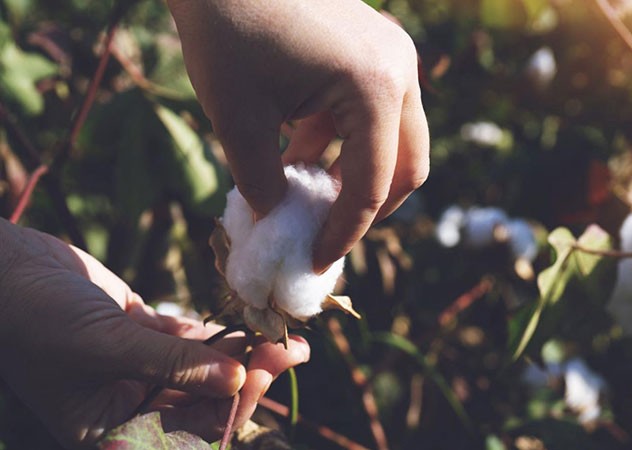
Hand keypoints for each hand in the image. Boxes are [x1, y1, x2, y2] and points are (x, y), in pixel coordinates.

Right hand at [0, 219, 309, 448]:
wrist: (2, 266)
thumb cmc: (36, 315)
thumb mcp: (105, 344)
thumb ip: (173, 363)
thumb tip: (237, 381)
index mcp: (107, 431)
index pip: (184, 435)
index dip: (229, 410)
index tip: (262, 376)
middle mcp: (125, 406)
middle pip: (202, 402)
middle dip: (247, 379)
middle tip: (288, 351)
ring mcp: (136, 369)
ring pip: (202, 370)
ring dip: (242, 354)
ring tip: (283, 336)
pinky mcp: (141, 333)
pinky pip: (189, 340)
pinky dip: (218, 333)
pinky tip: (250, 323)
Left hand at [167, 0, 429, 271]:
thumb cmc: (226, 29)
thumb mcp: (237, 117)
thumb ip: (261, 182)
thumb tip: (277, 220)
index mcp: (375, 89)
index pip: (371, 184)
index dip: (344, 232)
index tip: (315, 261)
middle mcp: (399, 72)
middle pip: (407, 165)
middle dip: (369, 208)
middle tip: (328, 234)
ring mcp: (391, 56)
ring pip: (395, 140)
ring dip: (355, 174)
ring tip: (304, 198)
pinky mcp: (374, 49)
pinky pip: (373, 112)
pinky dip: (344, 143)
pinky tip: (298, 156)